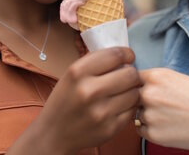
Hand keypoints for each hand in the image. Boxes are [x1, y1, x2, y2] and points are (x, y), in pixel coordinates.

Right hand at [10, 47, 139, 154]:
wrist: (53, 134)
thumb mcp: (71, 75)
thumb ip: (96, 63)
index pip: (116, 55)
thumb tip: (125, 56)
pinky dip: (129, 107)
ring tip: (122, 92)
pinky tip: (119, 106)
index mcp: (78, 72)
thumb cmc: (65, 101)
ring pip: (135, 93)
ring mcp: (101, 112)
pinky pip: (132, 111)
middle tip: (126, 76)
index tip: (128, 57)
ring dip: (132, 91)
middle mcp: (89, 91)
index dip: (127, 54)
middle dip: (131, 73)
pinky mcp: (110, 129)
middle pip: (130, 74)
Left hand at [135, 68, 188, 153]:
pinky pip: (141, 129)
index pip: (132, 77)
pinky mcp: (153, 134)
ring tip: (170, 116)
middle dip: (141, 100)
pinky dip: (150, 129)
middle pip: (131, 96)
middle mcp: (149, 93)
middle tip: (162, 105)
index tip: (144, 88)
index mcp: (156, 76)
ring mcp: (150, 115)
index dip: (137, 84)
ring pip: (136, 114)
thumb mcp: (178, 79)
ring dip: (147, 115)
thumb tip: (135, 86)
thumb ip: (155, 81)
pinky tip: (168, 125)